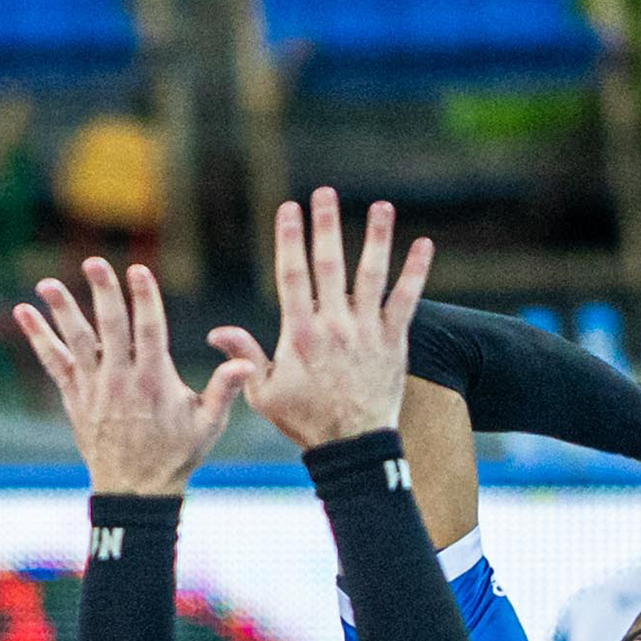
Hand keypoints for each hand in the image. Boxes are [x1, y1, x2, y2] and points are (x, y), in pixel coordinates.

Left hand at [15, 257, 256, 496]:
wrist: (134, 491)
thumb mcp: (208, 425)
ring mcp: (94, 388)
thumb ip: (224, 389)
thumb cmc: (176, 455)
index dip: (144, 299)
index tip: (138, 270)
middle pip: (110, 328)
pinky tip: (23, 312)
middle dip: (102, 293)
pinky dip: (38, 337)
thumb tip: (246, 362)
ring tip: (46, 282)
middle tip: (93, 262)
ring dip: (62, 310)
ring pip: (76, 342)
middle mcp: (121, 380)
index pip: (149, 330)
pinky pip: (53, 362)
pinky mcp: (75, 397)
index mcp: (154, 381)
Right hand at [207, 188, 430, 451]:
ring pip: (372, 275)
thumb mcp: (263, 393)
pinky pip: (407, 300)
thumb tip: (217, 332)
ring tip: (381, 207)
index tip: (288, 209)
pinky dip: (416, 272)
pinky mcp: (393, 340)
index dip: (290, 239)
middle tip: (324, 193)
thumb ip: (244, 357)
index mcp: (300, 334)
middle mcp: (334, 326)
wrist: (352, 447)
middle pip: (330, 265)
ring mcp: (367, 331)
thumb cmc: (304, 421)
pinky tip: (423, 245)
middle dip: (326, 226)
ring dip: (376, 238)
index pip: (293, 275)